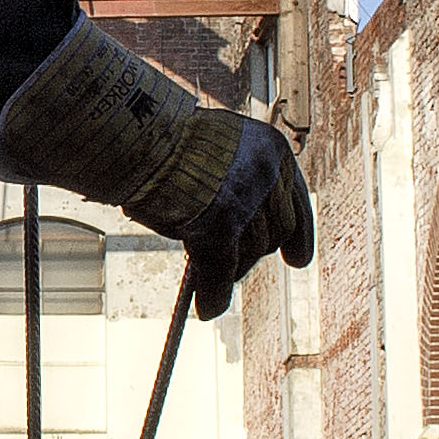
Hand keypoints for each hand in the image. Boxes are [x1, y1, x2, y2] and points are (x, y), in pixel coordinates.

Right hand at [144, 117, 315, 319]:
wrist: (139, 131)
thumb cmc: (167, 139)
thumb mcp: (217, 151)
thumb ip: (236, 182)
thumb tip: (237, 233)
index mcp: (271, 149)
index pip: (296, 203)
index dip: (298, 237)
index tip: (297, 261)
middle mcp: (266, 173)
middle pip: (274, 232)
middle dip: (254, 253)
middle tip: (232, 267)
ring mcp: (243, 201)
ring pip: (250, 251)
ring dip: (231, 271)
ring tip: (210, 280)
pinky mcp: (218, 227)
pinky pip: (221, 270)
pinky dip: (214, 292)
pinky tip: (208, 308)